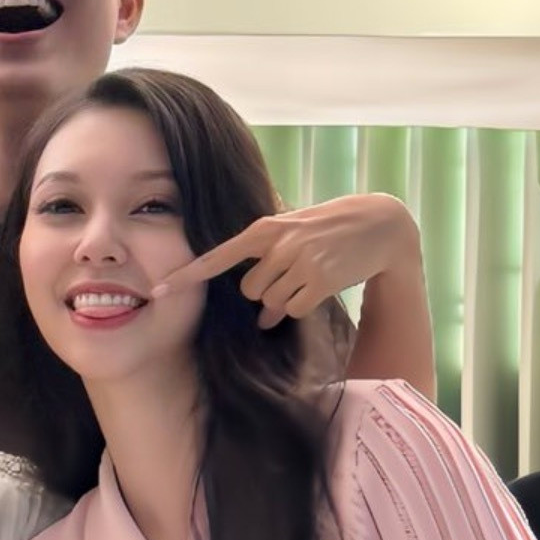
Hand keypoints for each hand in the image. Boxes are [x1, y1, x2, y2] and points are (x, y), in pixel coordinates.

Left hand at [152, 192, 420, 328]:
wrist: (380, 224)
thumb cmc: (329, 228)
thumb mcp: (293, 230)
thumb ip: (267, 259)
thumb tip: (260, 315)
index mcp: (263, 228)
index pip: (216, 257)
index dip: (186, 276)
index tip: (158, 291)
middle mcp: (277, 244)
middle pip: (249, 291)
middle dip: (264, 291)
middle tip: (289, 275)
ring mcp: (299, 263)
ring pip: (271, 303)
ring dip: (285, 300)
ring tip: (308, 277)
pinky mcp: (320, 282)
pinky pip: (294, 311)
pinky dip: (302, 307)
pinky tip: (320, 286)